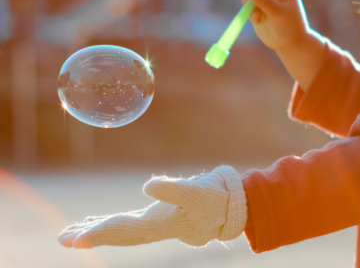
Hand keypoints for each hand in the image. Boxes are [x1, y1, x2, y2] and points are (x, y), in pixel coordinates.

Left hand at [58, 166, 246, 248]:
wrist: (230, 206)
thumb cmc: (215, 198)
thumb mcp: (196, 192)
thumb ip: (173, 189)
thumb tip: (146, 186)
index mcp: (159, 223)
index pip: (124, 231)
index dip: (100, 234)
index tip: (76, 240)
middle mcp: (153, 226)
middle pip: (116, 234)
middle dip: (90, 236)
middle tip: (62, 238)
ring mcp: (154, 222)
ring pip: (120, 230)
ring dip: (96, 231)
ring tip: (72, 232)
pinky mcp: (158, 216)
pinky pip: (128, 223)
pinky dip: (110, 223)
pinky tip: (98, 221)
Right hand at [240, 0, 309, 54]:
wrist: (289, 44)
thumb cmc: (289, 27)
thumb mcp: (279, 13)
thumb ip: (266, 2)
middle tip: (245, 0)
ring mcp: (264, 0)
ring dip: (248, 3)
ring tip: (256, 17)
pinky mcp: (257, 10)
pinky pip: (247, 6)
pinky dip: (248, 12)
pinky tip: (258, 21)